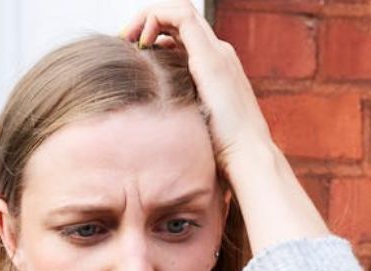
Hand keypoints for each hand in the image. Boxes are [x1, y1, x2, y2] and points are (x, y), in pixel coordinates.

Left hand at [119, 1, 273, 174]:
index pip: (182, 35)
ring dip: (149, 15)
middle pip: (180, 19)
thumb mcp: (193, 124)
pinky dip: (157, 18)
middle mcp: (218, 54)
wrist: (246, 156)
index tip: (131, 51)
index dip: (154, 35)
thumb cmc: (221, 150)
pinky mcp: (211, 57)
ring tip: (128, 36)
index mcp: (214, 68)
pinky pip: (182, 17)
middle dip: (147, 21)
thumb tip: (151, 118)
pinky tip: (142, 41)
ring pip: (180, 10)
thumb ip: (178, 111)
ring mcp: (217, 52)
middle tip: (124, 39)